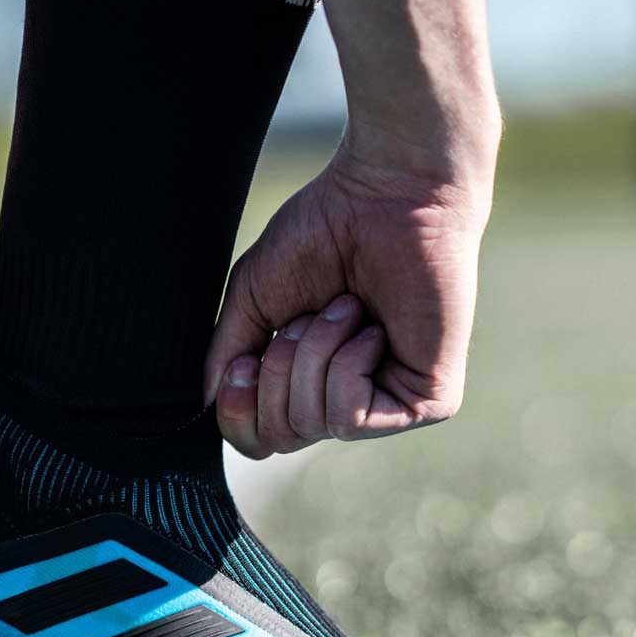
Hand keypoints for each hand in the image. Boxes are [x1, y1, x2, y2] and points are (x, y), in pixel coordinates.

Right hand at [205, 146, 492, 457]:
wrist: (387, 196)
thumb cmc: (323, 234)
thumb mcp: (252, 299)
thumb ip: (225, 355)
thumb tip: (207, 406)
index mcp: (307, 382)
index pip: (259, 440)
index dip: (237, 413)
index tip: (242, 364)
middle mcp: (347, 401)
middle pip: (279, 437)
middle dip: (277, 370)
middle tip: (304, 317)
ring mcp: (389, 406)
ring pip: (313, 423)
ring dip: (312, 355)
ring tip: (345, 308)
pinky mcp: (428, 403)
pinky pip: (351, 417)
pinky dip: (347, 364)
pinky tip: (372, 328)